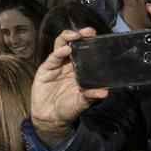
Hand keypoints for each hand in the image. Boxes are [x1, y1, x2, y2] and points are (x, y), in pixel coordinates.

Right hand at [30, 28, 109, 147]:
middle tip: (89, 32)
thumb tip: (105, 92)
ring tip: (76, 36)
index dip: (91, 44)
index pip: (86, 52)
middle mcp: (69, 65)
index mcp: (81, 70)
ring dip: (68, 39)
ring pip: (62, 46)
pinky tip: (65, 50)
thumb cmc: (68, 109)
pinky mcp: (46, 69)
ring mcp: (57, 65)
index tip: (98, 37)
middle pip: (74, 45)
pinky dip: (59, 53)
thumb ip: (91, 96)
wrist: (50, 118)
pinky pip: (53, 58)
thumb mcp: (81, 103)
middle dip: (81, 36)